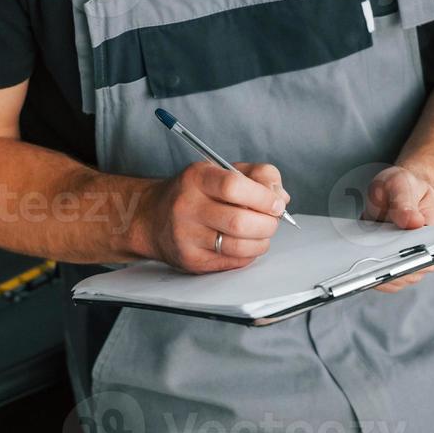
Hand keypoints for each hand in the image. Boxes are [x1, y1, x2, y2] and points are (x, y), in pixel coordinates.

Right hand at [130, 161, 289, 272]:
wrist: (152, 218)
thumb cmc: (194, 193)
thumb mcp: (220, 171)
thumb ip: (256, 175)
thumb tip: (281, 197)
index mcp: (196, 178)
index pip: (233, 186)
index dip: (263, 197)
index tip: (276, 203)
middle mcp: (187, 207)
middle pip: (239, 221)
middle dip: (267, 223)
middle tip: (272, 220)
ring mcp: (186, 236)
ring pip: (238, 246)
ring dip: (261, 241)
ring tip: (261, 233)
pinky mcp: (191, 260)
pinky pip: (232, 262)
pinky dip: (249, 254)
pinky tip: (246, 244)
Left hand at [364, 164, 433, 292]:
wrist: (397, 190)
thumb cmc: (404, 186)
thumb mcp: (402, 184)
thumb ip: (405, 201)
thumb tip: (412, 222)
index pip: (428, 259)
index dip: (408, 262)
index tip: (388, 258)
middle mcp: (424, 253)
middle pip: (407, 275)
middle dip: (386, 271)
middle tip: (364, 264)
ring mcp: (407, 263)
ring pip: (391, 281)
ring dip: (373, 275)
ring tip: (355, 264)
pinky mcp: (389, 265)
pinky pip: (377, 278)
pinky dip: (365, 273)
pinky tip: (352, 263)